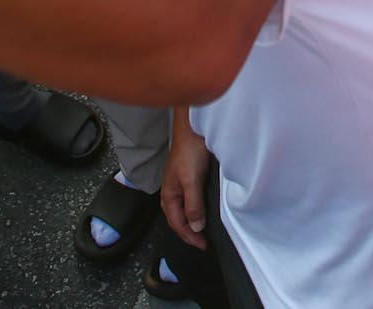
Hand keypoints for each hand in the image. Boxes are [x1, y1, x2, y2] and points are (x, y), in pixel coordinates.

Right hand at [160, 118, 212, 250]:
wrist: (194, 127)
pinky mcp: (189, 178)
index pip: (177, 224)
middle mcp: (172, 192)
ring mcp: (179, 185)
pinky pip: (190, 201)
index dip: (190, 237)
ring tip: (203, 232)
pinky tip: (203, 211)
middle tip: (203, 243)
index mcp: (168, 195)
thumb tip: (195, 227)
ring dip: (192, 223)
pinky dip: (195, 211)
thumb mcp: (191, 180)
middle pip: (177, 220)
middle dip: (189, 233)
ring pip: (183, 211)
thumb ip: (193, 204)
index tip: (203, 245)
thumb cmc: (189, 150)